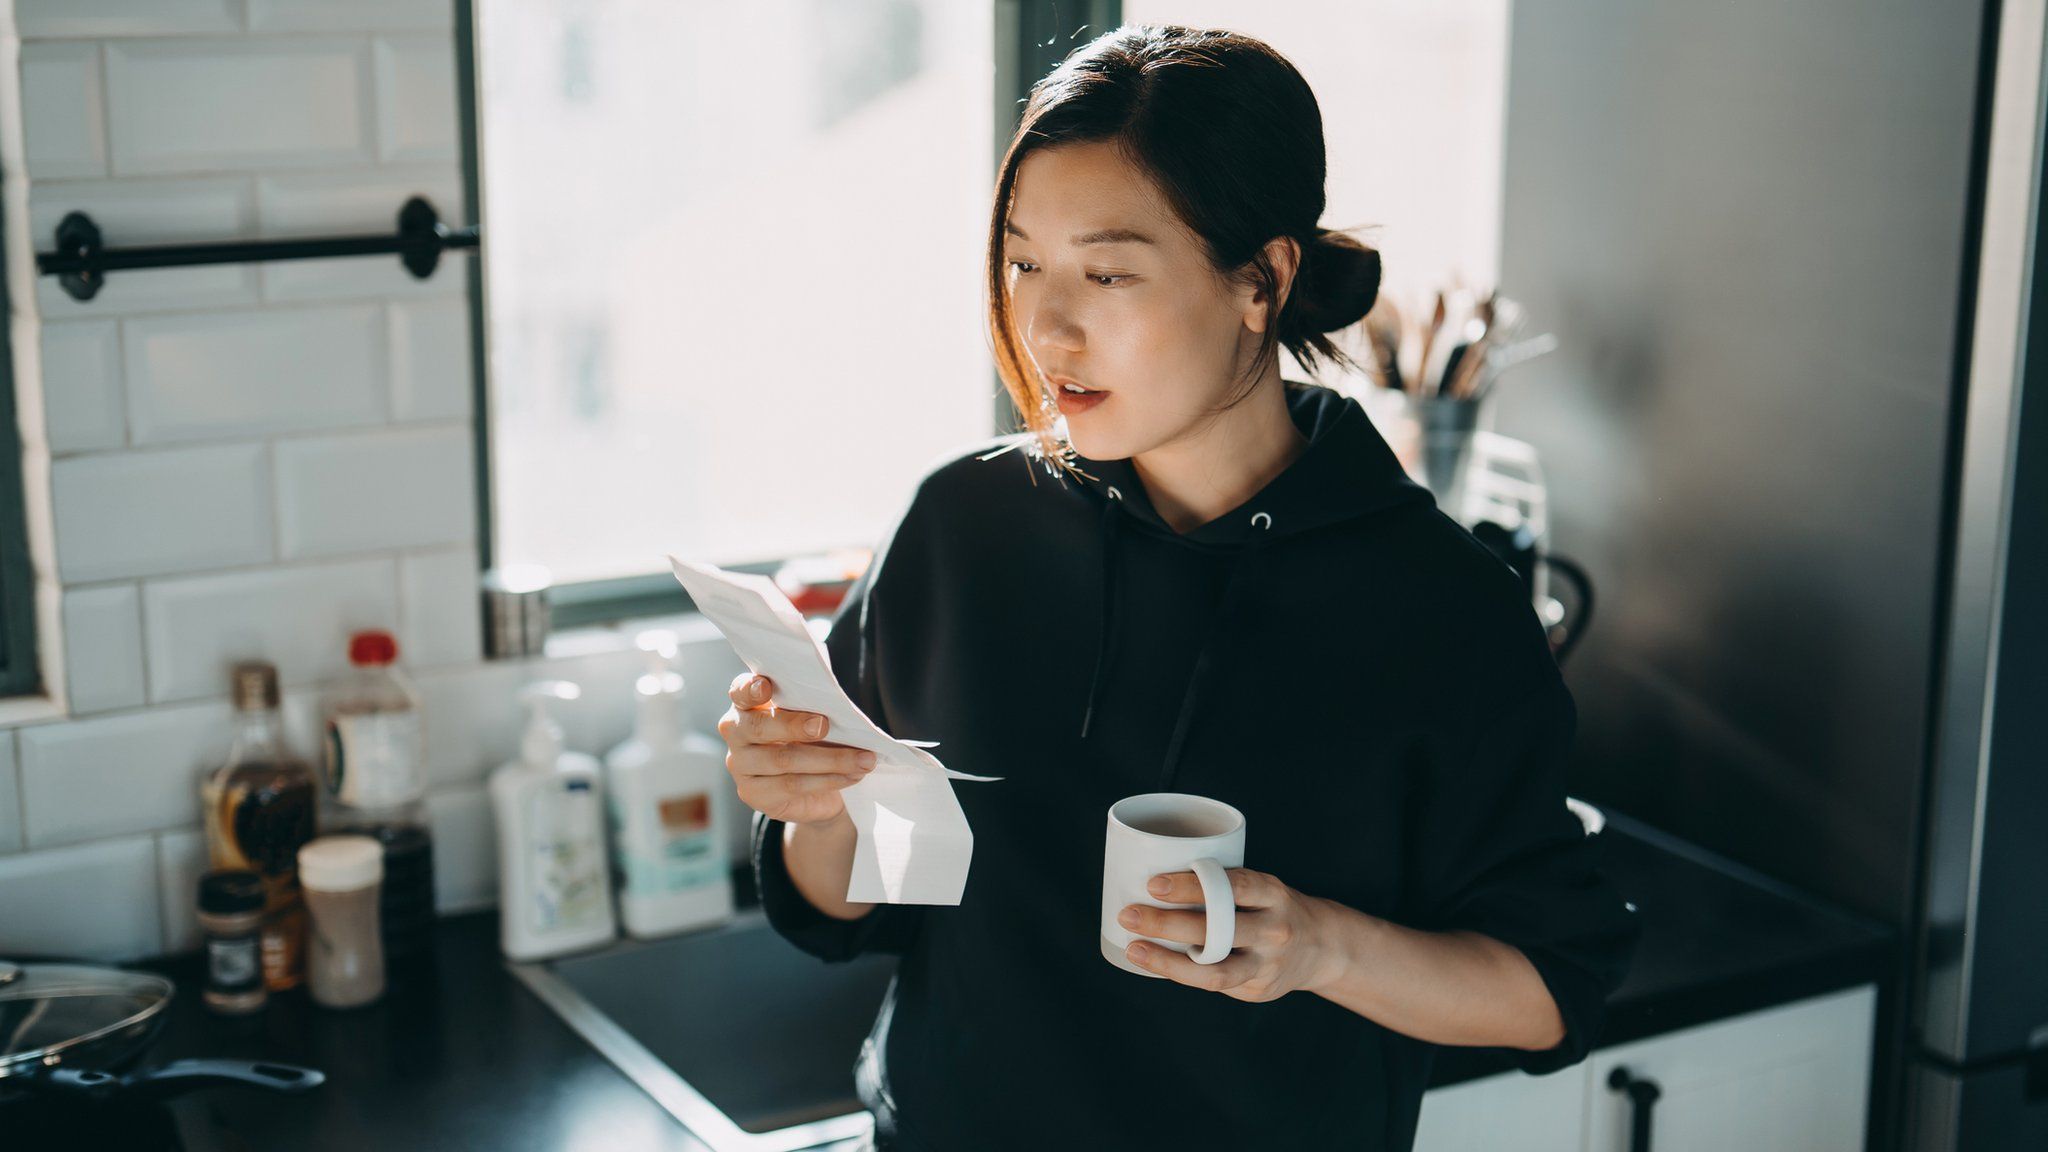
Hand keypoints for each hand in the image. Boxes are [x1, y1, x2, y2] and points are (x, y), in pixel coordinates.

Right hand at [718, 672, 876, 827]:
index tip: (766, 687)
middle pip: (759, 727)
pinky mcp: (753, 794)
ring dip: (830, 759)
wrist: (812, 790)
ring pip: (783, 760)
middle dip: (794, 725)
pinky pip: (793, 785)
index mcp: (746, 704)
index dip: (750, 689)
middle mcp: (736, 733)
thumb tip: (838, 709)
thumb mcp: (810, 717)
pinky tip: (852, 775)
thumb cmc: (810, 740)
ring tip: (864, 759)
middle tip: (824, 725)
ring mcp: (740, 765)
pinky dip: (828, 779)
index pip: (740, 692)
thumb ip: (811, 708)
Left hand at [1118, 868, 1336, 1001]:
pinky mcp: (1258, 989)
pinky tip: (1154, 963)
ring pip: (1215, 969)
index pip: (1233, 887)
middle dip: (1167, 924)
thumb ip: (1222, 887)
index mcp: (1272, 894)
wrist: (1322, 947)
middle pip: (1218, 930)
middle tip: (1129, 914)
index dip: (1193, 887)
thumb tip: (1150, 877)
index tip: (1153, 884)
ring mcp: (1268, 964)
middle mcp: (1274, 930)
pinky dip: (1181, 973)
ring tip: (1134, 948)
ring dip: (1168, 960)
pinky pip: (1214, 983)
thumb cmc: (1269, 908)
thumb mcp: (1259, 887)